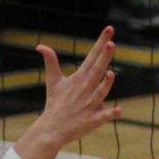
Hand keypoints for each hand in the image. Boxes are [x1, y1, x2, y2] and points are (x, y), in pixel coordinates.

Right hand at [12, 28, 121, 158]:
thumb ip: (50, 62)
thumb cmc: (55, 103)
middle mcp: (85, 89)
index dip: (101, 42)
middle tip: (111, 43)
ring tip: (110, 73)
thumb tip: (40, 46)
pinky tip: (118, 110)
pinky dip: (111, 114)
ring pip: (100, 92)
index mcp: (79, 78)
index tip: (110, 29)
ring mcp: (89, 104)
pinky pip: (104, 116)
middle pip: (97, 71)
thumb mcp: (53, 81)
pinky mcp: (93, 119)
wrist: (52, 129)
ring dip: (105, 84)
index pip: (92, 56)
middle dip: (104, 57)